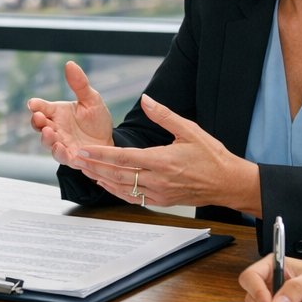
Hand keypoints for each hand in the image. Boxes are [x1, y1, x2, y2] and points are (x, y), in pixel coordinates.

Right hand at [26, 60, 114, 166]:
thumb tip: (69, 63)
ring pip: (47, 142)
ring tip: (48, 132)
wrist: (110, 140)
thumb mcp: (91, 99)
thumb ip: (79, 84)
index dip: (36, 105)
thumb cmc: (97, 119)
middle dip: (37, 121)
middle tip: (38, 117)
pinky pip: (61, 156)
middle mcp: (56, 127)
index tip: (32, 103)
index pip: (42, 107)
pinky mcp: (70, 157)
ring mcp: (61, 143)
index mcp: (58, 112)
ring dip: (46, 138)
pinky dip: (58, 152)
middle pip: (39, 125)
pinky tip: (60, 147)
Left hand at [73, 95, 260, 212]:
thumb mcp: (189, 130)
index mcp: (162, 161)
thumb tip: (146, 100)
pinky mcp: (161, 202)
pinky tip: (104, 183)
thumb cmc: (211, 156)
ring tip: (83, 169)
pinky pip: (132, 198)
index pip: (123, 158)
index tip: (82, 150)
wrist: (228, 183)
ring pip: (121, 188)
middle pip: (116, 175)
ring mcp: (158, 194)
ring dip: (100, 179)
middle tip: (74, 159)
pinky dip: (115, 190)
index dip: (100, 155)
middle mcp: (157, 180)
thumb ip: (164, 115)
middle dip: (92, 167)